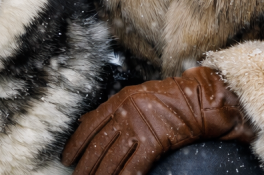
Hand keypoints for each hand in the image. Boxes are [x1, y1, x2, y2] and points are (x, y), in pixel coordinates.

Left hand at [61, 66, 253, 174]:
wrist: (197, 99)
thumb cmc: (167, 98)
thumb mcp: (134, 95)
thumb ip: (112, 109)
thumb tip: (86, 122)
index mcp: (118, 101)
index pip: (88, 125)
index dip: (75, 145)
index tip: (67, 159)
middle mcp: (126, 113)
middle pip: (97, 146)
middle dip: (84, 168)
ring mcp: (140, 128)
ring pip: (111, 160)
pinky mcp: (154, 142)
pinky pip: (133, 167)